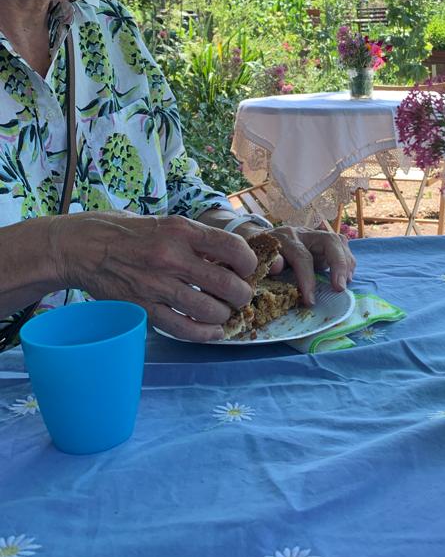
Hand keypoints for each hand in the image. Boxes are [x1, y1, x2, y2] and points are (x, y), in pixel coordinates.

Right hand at [50, 212, 257, 341]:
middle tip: (241, 295)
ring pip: (209, 310)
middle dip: (243, 294)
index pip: (233, 248)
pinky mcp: (144, 308)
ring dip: (225, 315)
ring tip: (225, 312)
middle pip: (227, 284)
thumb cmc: (127, 231)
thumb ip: (197, 239)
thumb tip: (230, 256)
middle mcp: (172, 257)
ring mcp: (157, 285)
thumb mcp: (167, 223)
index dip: (249, 263)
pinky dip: (205, 333)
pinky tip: (213, 331)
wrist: (82, 247)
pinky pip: (183, 328)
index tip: (248, 269)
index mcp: (181, 231)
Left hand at [238, 225, 355, 305]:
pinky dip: (347, 261)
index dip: (307, 279)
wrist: (259, 237)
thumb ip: (266, 262)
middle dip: (338, 264)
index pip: (302, 256)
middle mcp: (303, 233)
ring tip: (345, 283)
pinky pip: (341, 246)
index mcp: (285, 238)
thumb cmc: (258, 253)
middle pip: (329, 241)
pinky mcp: (323, 242)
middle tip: (340, 288)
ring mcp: (316, 235)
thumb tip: (278, 266)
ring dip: (346, 263)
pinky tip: (346, 277)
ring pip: (338, 241)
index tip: (310, 301)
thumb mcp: (256, 258)